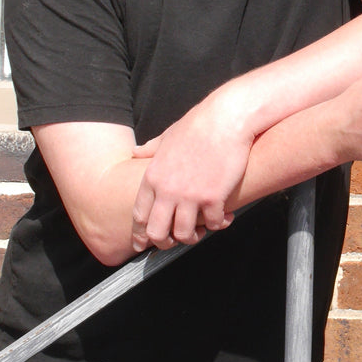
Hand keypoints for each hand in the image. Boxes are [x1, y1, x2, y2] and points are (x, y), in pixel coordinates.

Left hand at [131, 93, 251, 252]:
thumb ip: (150, 148)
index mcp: (153, 177)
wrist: (226, 118)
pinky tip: (225, 218)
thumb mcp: (168, 136)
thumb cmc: (198, 125)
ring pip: (185, 234)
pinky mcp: (214, 197)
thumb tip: (136, 152)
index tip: (145, 242)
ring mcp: (190, 196)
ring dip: (194, 237)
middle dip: (165, 242)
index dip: (141, 233)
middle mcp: (168, 190)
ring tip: (202, 231)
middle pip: (157, 232)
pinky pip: (213, 224)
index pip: (140, 216)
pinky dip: (219, 224)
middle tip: (176, 241)